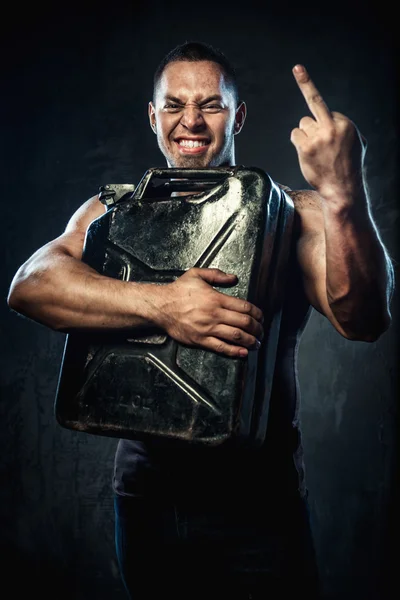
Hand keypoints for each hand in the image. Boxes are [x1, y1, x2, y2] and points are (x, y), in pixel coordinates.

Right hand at [156, 267, 263, 357]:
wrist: (160, 306)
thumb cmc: (177, 291)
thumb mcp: (197, 275)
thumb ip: (217, 275)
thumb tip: (234, 278)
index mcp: (216, 299)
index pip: (245, 307)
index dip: (258, 314)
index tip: (262, 317)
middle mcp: (214, 314)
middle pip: (244, 323)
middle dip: (258, 329)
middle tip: (262, 332)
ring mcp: (207, 328)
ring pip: (235, 336)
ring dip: (250, 341)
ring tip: (257, 343)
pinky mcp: (200, 340)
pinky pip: (221, 348)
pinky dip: (234, 352)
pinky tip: (243, 352)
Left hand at [290, 64, 366, 199]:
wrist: (343, 189)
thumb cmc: (349, 166)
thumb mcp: (357, 143)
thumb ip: (345, 128)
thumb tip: (335, 118)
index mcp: (346, 124)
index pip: (328, 112)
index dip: (325, 124)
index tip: (321, 117)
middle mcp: (332, 127)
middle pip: (314, 103)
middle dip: (306, 82)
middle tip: (298, 68)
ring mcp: (318, 137)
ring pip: (302, 124)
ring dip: (306, 135)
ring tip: (316, 151)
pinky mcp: (305, 147)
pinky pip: (295, 135)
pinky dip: (298, 142)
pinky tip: (308, 154)